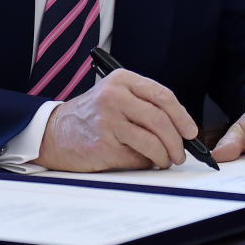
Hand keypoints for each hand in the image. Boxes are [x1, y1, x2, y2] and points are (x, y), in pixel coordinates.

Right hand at [34, 70, 198, 171]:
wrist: (54, 132)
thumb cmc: (91, 115)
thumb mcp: (114, 95)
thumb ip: (143, 104)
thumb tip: (180, 128)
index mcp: (121, 80)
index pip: (162, 96)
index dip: (182, 116)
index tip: (190, 131)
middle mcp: (113, 97)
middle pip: (160, 121)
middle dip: (177, 142)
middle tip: (180, 154)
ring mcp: (107, 121)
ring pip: (152, 142)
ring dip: (164, 156)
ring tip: (164, 160)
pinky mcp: (102, 145)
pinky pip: (137, 159)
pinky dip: (146, 164)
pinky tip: (142, 162)